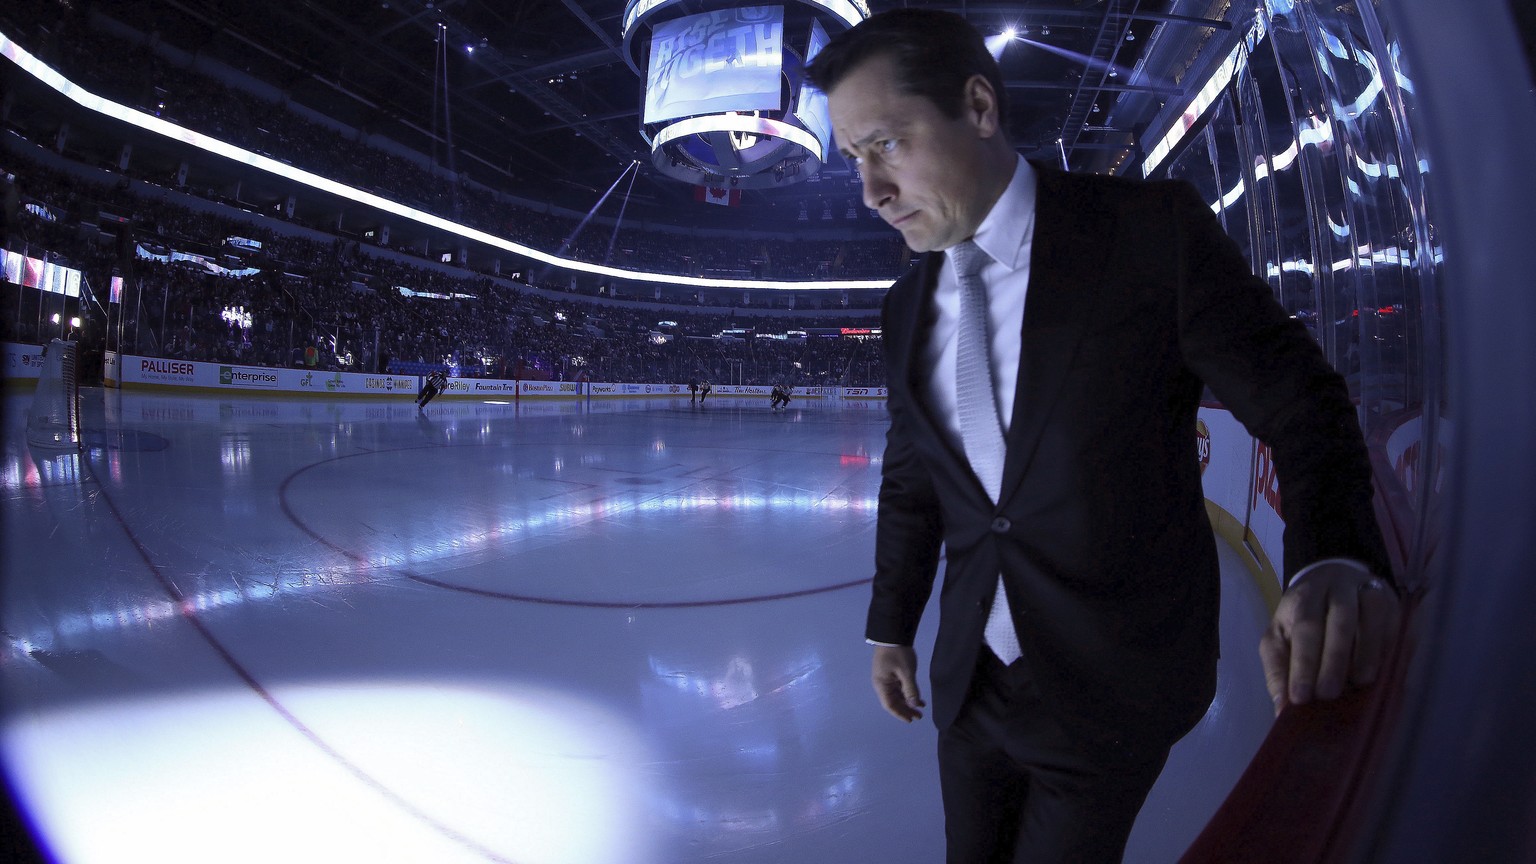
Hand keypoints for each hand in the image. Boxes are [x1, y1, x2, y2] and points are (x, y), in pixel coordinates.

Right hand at [871, 644, 924, 721]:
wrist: (893, 634)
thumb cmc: (897, 654)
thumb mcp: (906, 672)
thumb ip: (910, 690)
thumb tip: (914, 705)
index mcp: (882, 685)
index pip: (889, 705)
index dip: (900, 714)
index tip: (911, 720)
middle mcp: (882, 684)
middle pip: (893, 702)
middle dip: (906, 710)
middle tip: (919, 716)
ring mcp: (887, 679)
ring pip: (898, 696)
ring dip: (908, 703)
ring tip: (920, 709)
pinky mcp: (892, 675)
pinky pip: (900, 689)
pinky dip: (908, 694)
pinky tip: (918, 698)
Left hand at [1260, 562, 1399, 715]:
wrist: (1336, 576)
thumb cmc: (1304, 617)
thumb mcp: (1281, 636)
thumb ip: (1279, 670)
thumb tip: (1282, 710)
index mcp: (1304, 598)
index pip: (1303, 628)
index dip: (1303, 663)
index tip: (1301, 697)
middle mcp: (1336, 590)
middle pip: (1338, 621)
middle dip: (1333, 660)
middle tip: (1329, 694)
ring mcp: (1367, 592)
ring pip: (1371, 617)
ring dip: (1366, 652)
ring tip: (1360, 682)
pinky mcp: (1392, 602)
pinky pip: (1394, 623)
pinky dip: (1389, 648)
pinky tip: (1384, 670)